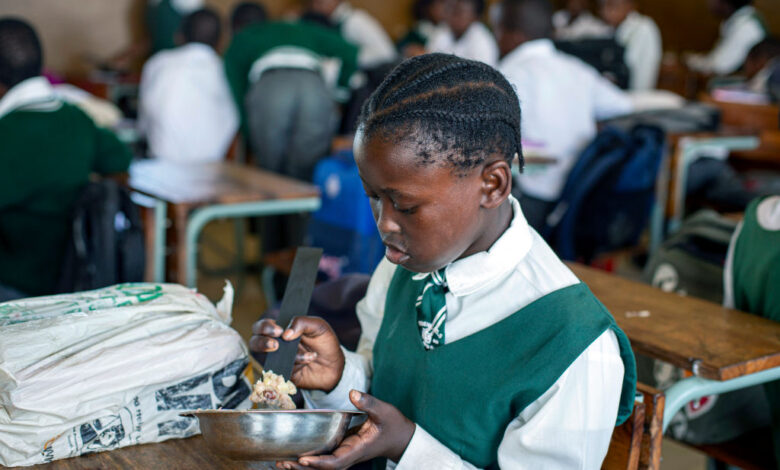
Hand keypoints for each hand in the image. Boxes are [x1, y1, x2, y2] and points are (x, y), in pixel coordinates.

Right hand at [250, 316, 344, 391]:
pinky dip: (295, 364)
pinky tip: (309, 359)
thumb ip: (302, 322)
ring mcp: (280, 360)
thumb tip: (286, 333)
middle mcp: (277, 344)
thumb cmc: (325, 343)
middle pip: (255, 341)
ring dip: (277, 356)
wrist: (335, 365)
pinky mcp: (285, 373)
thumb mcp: (318, 326)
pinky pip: (281, 370)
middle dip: (261, 342)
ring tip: (293, 353)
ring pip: (264, 358)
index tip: (278, 331)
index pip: (263, 326)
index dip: (265, 327)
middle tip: (276, 344)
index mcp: (282, 329)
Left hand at [275, 390, 415, 469]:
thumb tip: (352, 393)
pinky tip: (294, 455)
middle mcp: (349, 455)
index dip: (319, 463)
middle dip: (303, 468)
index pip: (336, 462)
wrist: (401, 437)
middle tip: (282, 463)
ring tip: (281, 462)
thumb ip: (369, 402)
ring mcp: (345, 454)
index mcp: (358, 449)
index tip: (304, 460)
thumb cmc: (394, 425)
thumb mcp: (384, 411)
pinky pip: (323, 458)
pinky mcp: (342, 449)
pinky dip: (309, 459)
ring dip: (302, 466)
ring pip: (321, 466)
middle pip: (323, 469)